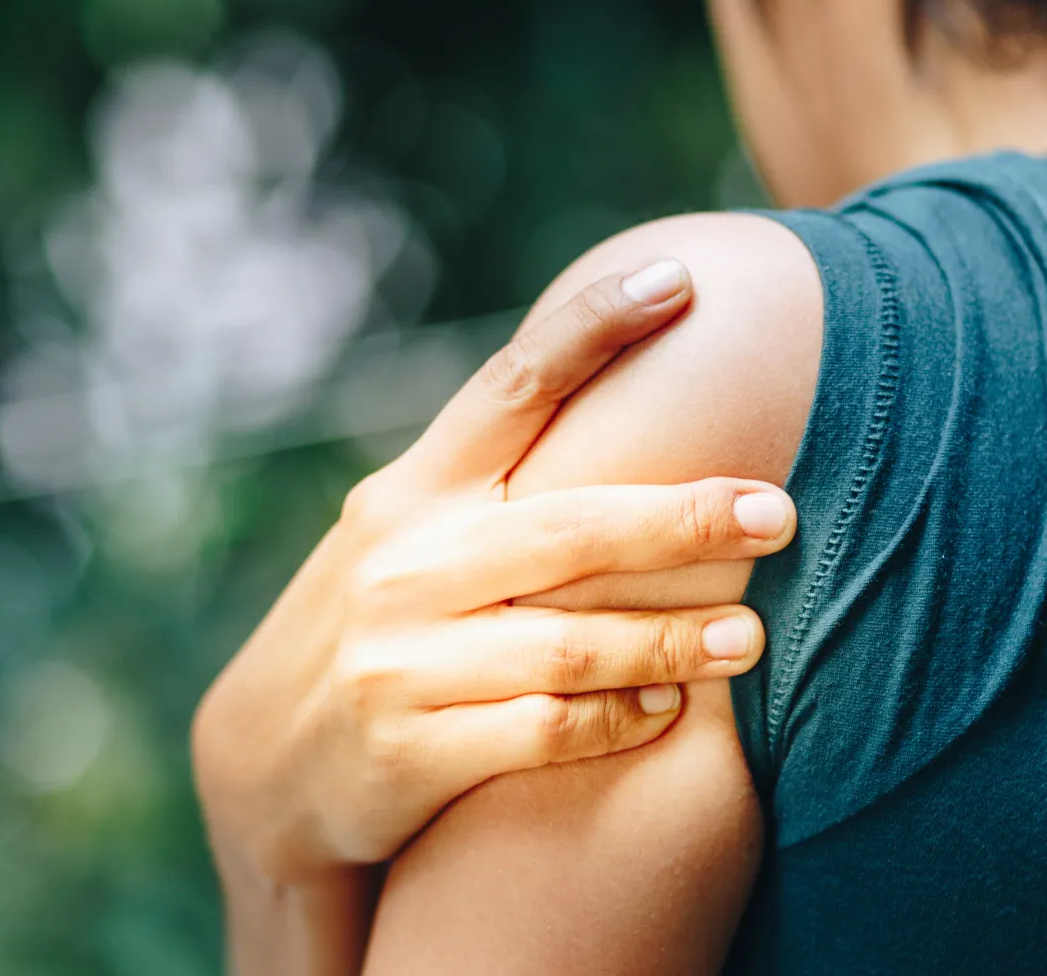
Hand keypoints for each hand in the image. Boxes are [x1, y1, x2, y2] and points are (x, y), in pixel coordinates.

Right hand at [191, 260, 797, 884]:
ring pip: (565, 642)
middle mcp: (400, 565)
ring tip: (752, 637)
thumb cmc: (377, 629)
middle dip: (682, 518)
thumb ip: (490, 490)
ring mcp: (399, 660)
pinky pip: (542, 730)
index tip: (678, 280)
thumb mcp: (404, 542)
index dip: (593, 328)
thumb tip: (626, 397)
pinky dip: (615, 719)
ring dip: (671, 640)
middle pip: (568, 527)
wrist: (267, 765)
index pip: (509, 389)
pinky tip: (668, 710)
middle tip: (779, 510)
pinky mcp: (409, 751)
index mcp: (409, 494)